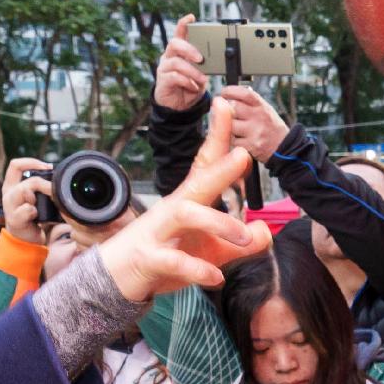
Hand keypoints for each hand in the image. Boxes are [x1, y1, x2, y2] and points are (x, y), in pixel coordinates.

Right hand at [1, 155, 57, 240]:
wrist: (25, 238)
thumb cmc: (32, 215)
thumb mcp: (34, 195)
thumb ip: (39, 184)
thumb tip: (55, 173)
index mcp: (11, 185)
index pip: (15, 165)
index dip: (32, 163)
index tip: (48, 168)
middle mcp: (8, 194)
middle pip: (26, 180)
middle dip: (42, 185)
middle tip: (51, 192)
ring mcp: (9, 207)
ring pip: (23, 190)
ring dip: (35, 197)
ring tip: (37, 206)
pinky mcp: (14, 220)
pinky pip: (27, 209)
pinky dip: (34, 211)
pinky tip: (36, 216)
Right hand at [93, 99, 272, 303]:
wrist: (117, 279)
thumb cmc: (166, 257)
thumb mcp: (212, 252)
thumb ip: (242, 244)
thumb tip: (266, 230)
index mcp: (188, 202)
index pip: (205, 164)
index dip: (217, 136)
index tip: (226, 104)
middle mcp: (173, 209)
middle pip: (197, 182)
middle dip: (220, 168)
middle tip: (242, 154)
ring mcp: (159, 231)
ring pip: (186, 214)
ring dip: (218, 223)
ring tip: (243, 236)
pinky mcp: (150, 257)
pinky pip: (173, 260)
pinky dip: (197, 269)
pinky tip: (215, 277)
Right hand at [151, 30, 209, 109]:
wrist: (179, 106)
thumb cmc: (189, 86)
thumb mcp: (200, 73)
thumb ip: (203, 65)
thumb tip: (213, 60)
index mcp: (179, 52)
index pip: (179, 34)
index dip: (183, 24)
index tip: (191, 17)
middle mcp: (169, 56)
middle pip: (174, 44)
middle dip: (189, 49)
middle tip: (201, 59)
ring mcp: (164, 68)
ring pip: (176, 62)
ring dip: (192, 70)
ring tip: (202, 79)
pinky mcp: (162, 80)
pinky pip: (174, 77)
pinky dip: (187, 81)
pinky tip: (193, 86)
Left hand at [215, 86, 289, 166]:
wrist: (284, 148)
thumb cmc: (272, 128)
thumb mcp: (266, 109)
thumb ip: (249, 103)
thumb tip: (230, 95)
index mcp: (262, 106)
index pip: (244, 93)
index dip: (231, 91)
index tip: (224, 92)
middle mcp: (259, 117)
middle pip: (233, 107)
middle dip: (228, 110)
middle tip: (231, 114)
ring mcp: (254, 132)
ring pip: (230, 125)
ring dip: (230, 127)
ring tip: (239, 129)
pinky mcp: (250, 146)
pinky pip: (233, 140)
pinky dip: (234, 140)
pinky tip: (242, 139)